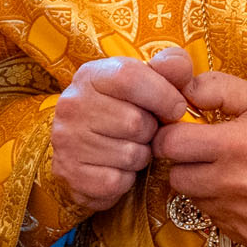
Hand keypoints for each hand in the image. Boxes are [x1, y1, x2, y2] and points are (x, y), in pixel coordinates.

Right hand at [48, 53, 192, 215]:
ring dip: (141, 156)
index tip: (177, 108)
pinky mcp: (70, 174)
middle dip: (151, 131)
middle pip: (134, 122)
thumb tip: (180, 65)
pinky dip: (126, 179)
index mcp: (91, 75)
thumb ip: (169, 67)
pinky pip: (116, 182)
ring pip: (129, 155)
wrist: (83, 147)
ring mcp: (67, 140)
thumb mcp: (144, 80)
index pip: (129, 78)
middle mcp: (72, 104)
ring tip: (130, 147)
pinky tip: (117, 168)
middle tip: (145, 131)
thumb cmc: (123, 109)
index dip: (162, 94)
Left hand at [152, 72, 246, 246]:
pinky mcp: (245, 235)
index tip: (183, 130)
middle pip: (175, 176)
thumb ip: (219, 88)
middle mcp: (230, 184)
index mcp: (232, 146)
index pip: (170, 144)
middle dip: (184, 161)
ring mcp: (237, 214)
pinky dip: (220, 205)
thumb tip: (183, 88)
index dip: (171, 134)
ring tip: (227, 170)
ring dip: (201, 184)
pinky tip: (242, 192)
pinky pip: (214, 219)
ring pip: (193, 199)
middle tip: (204, 151)